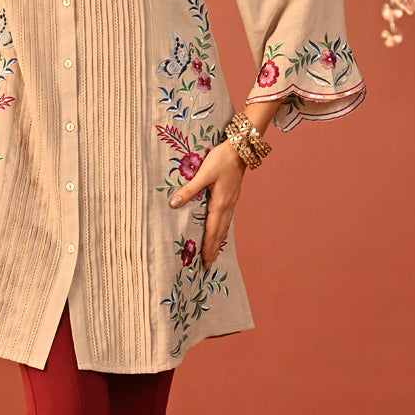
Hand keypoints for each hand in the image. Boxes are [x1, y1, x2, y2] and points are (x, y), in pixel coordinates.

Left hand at [168, 141, 247, 269]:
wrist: (241, 149)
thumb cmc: (222, 159)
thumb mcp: (203, 174)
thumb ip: (189, 190)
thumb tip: (173, 204)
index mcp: (220, 204)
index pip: (212, 231)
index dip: (208, 247)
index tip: (204, 262)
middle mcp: (227, 206)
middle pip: (219, 234)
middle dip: (213, 250)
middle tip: (208, 266)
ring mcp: (232, 202)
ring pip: (225, 228)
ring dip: (219, 242)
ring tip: (214, 254)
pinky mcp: (232, 197)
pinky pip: (227, 219)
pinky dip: (223, 230)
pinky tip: (221, 232)